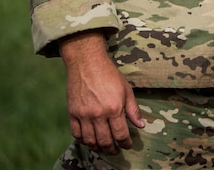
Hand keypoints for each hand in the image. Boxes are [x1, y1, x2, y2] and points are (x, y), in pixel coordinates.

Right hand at [58, 31, 144, 153]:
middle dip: (112, 149)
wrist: (87, 63)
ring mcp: (83, 115)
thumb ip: (133, 109)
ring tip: (103, 148)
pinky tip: (89, 140)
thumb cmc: (109, 74)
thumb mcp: (126, 90)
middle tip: (116, 150)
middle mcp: (98, 114)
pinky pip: (76, 134)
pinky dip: (83, 140)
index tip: (128, 145)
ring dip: (98, 147)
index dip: (126, 143)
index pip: (121, 134)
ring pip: (90, 140)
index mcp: (114, 108)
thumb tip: (141, 125)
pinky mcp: (72, 113)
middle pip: (105, 141)